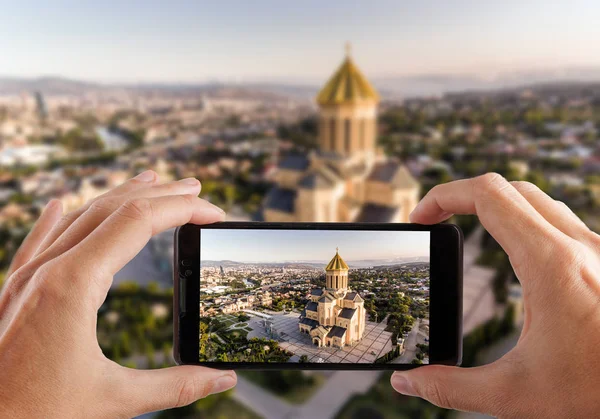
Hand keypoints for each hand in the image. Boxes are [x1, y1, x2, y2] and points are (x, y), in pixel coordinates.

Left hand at [0, 171, 236, 417]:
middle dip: (160, 195)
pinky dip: (58, 217)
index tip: (213, 213)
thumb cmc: (32, 416)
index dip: (183, 210)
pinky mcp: (14, 292)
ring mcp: (26, 278)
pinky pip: (39, 240)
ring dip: (118, 197)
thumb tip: (223, 379)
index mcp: (72, 285)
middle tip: (194, 189)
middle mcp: (47, 270)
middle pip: (111, 210)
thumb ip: (175, 386)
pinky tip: (59, 202)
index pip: (139, 223)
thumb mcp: (112, 401)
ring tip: (149, 182)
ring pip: (77, 217)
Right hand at [391, 173, 599, 417]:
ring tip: (469, 227)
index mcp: (552, 265)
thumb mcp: (517, 395)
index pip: (488, 195)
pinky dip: (526, 221)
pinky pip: (561, 221)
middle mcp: (581, 247)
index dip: (443, 196)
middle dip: (464, 197)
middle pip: (510, 188)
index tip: (421, 218)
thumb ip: (453, 388)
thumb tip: (409, 381)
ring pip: (539, 201)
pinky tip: (516, 252)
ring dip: (497, 206)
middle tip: (437, 220)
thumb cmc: (599, 394)